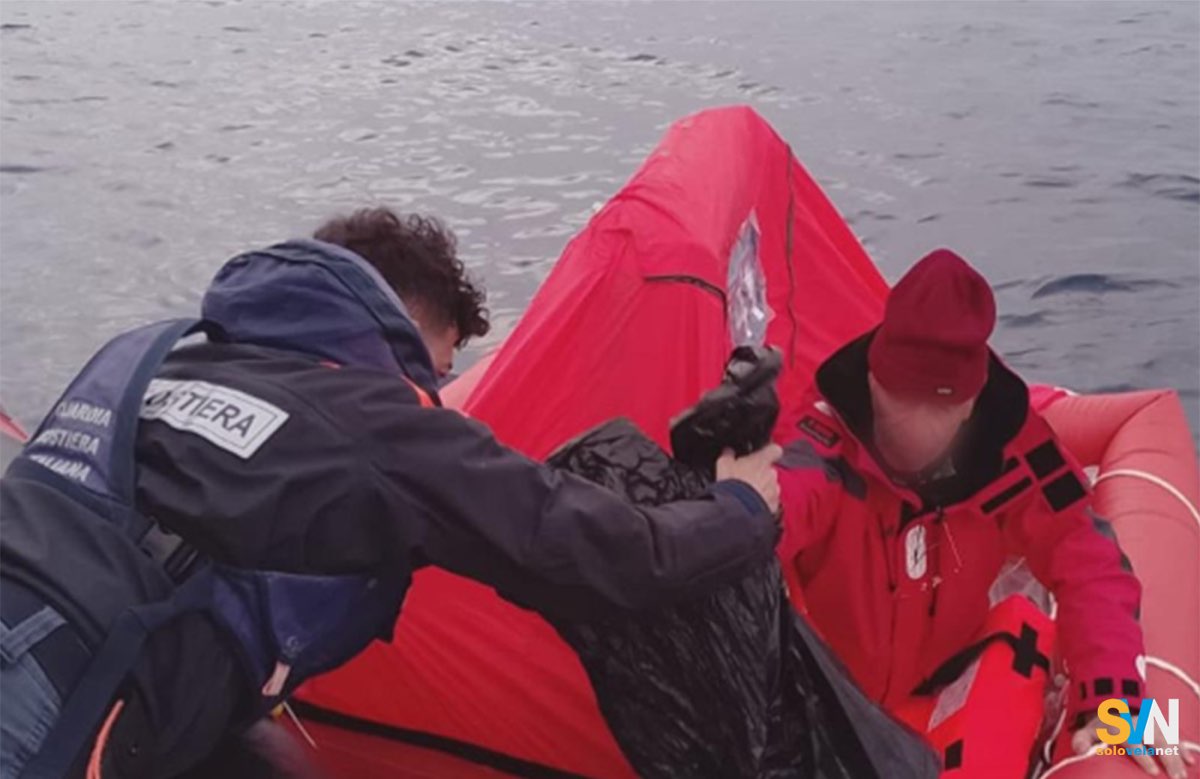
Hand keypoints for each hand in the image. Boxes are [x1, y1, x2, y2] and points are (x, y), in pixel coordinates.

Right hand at [716, 445, 781, 513]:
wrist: (737, 508)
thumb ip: (729, 455)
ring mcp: (774, 490)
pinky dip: (763, 502)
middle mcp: (772, 474)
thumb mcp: (724, 464)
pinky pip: (770, 501)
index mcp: (762, 460)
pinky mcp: (774, 505)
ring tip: (747, 494)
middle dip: (760, 474)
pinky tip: (751, 504)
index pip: (774, 449)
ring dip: (762, 489)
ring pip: (771, 486)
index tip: (764, 454)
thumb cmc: (732, 485)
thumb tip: (728, 452)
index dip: (769, 452)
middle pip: (770, 470)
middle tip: (746, 479)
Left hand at [1073, 715, 1195, 777]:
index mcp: (1121, 727)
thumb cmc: (1102, 726)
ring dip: (1178, 757)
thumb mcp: (1088, 731)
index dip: (1143, 756)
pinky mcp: (1162, 726)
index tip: (1153, 771)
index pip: (1133, 741)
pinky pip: (1176, 736)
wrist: (1114, 706)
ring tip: (1182, 776)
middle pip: (1156, 740)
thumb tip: (1079, 751)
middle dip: (1167, 758)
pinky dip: (1184, 748)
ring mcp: (1153, 725)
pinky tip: (1191, 761)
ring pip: (1169, 739)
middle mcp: (1140, 724)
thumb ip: (1082, 740)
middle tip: (1175, 778)